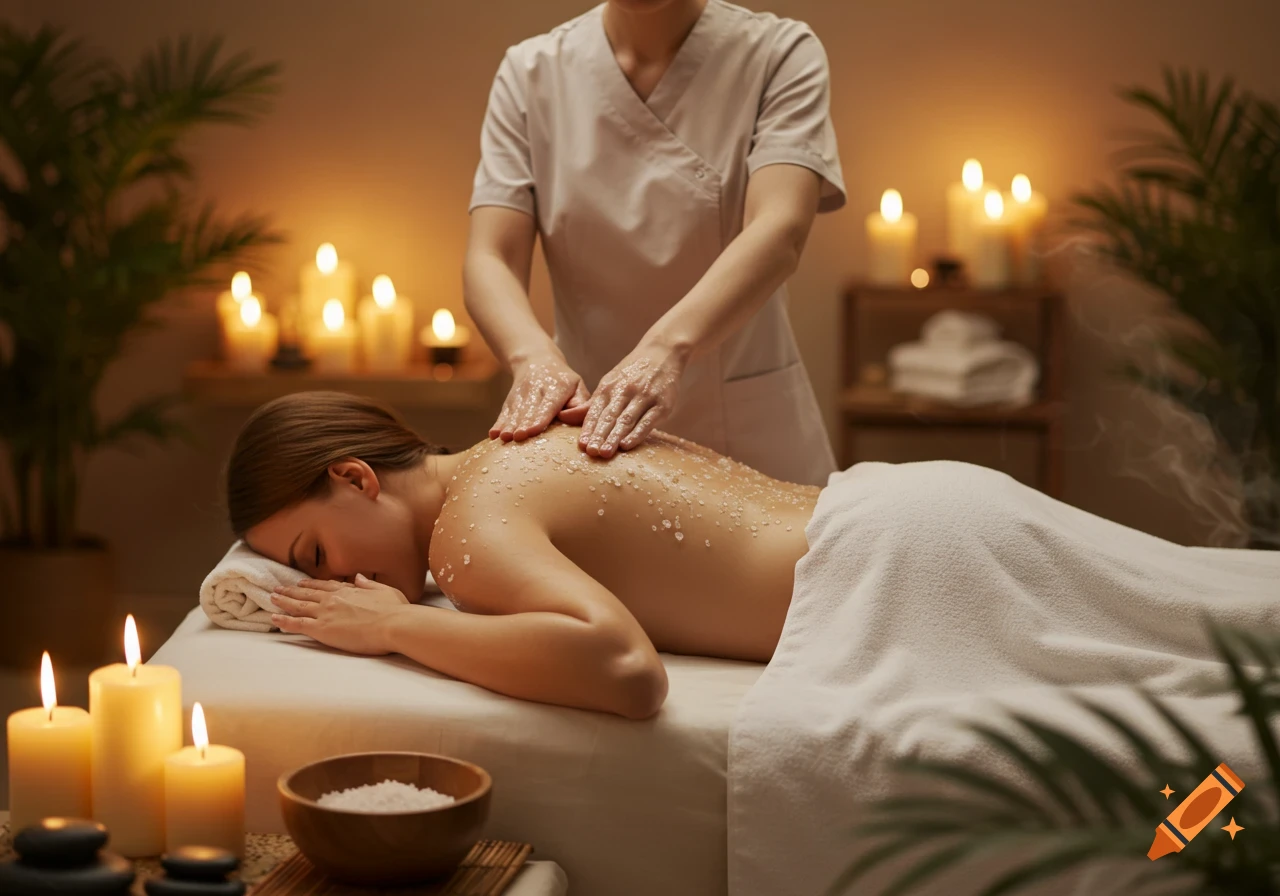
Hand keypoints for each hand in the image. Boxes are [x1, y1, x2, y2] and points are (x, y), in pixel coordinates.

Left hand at [270, 574, 409, 654]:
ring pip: (298, 605)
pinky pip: (297, 624)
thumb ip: (369, 584)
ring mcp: (326, 612)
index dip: (312, 585)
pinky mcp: (322, 629)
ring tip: (272, 598)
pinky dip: (283, 621)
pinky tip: (273, 618)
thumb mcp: (385, 590)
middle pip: (307, 593)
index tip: (303, 583)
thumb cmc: (395, 610)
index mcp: (349, 590)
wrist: (393, 624)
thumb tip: (359, 577)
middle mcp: (334, 599)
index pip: (326, 586)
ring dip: (284, 601)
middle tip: (279, 588)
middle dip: (292, 590)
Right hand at [491, 355, 588, 441]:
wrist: (537, 360)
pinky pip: (504, 411)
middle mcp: (537, 389)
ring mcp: (521, 393)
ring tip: (505, 438)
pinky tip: (493, 434)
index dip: (540, 417)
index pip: (548, 404)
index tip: (532, 430)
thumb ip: (582, 405)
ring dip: (509, 425)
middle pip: (529, 409)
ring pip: (515, 411)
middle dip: (522, 424)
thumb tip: (567, 418)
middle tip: (517, 437)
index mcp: (557, 387)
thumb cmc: (564, 382)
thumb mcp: (578, 387)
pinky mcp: (510, 398)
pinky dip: (499, 423)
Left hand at [575, 343, 685, 457]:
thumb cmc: (632, 374)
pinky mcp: (662, 404)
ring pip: (626, 419)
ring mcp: (644, 397)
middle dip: (599, 435)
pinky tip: (627, 444)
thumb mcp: (609, 383)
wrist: (663, 352)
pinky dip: (637, 433)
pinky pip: (648, 421)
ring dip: (615, 437)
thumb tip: (562, 417)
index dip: (588, 428)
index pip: (595, 411)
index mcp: (608, 387)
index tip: (581, 445)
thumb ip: (589, 405)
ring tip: (605, 453)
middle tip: (591, 452)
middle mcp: (625, 391)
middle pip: (609, 416)